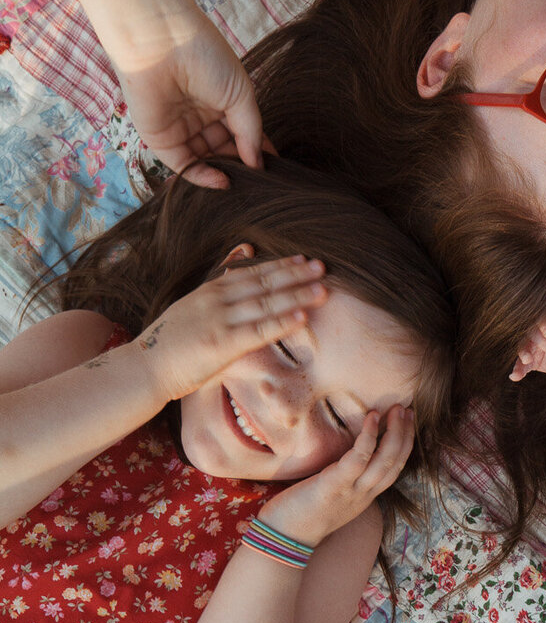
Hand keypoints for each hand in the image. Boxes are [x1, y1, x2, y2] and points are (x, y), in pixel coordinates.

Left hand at [114, 6, 263, 187]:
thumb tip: (260, 164)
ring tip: (244, 183)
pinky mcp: (160, 139)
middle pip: (225, 151)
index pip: (242, 134)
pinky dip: (203, 177)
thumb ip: (252, 132)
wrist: (162, 41)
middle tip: (260, 182)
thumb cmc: (205, 56)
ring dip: (225, 174)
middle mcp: (200, 117)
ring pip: (206, 162)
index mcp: (220, 101)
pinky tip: (222, 180)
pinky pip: (183, 165)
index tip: (276, 168)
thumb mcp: (241, 95)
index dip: (258, 151)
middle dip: (242, 167)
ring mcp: (180, 128)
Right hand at [136, 256, 327, 402]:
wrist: (145, 367)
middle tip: (322, 267)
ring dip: (296, 296)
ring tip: (322, 289)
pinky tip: (302, 316)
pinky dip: (281, 322)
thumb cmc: (171, 342)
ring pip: (265, 304)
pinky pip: (258, 330)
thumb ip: (220, 285)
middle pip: (263, 283)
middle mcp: (216, 300)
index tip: (303, 259)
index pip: (252, 273)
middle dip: (294, 275)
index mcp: (210, 291)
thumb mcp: (193, 305)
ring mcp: (219, 320)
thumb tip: (243, 255)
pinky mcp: (221, 344)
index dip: (279, 265)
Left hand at [258, 406, 415, 545]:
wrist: (283, 538)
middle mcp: (364, 495)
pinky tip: (372, 417)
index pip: (394, 469)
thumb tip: (344, 455)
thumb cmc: (300, 514)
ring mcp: (352, 492)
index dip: (404, 445)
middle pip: (396, 463)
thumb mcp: (331, 496)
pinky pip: (360, 458)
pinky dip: (369, 436)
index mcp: (364, 497)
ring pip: (386, 461)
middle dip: (405, 434)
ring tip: (397, 410)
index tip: (407, 423)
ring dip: (395, 433)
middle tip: (407, 410)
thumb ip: (343, 479)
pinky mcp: (335, 486)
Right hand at [510, 306, 545, 381]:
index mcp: (544, 318)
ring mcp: (531, 346)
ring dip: (524, 354)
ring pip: (523, 348)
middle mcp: (534, 331)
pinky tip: (516, 376)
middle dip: (542, 343)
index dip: (541, 325)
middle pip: (530, 334)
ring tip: (527, 360)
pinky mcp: (530, 360)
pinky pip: (522, 365)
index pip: (538, 319)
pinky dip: (518, 370)